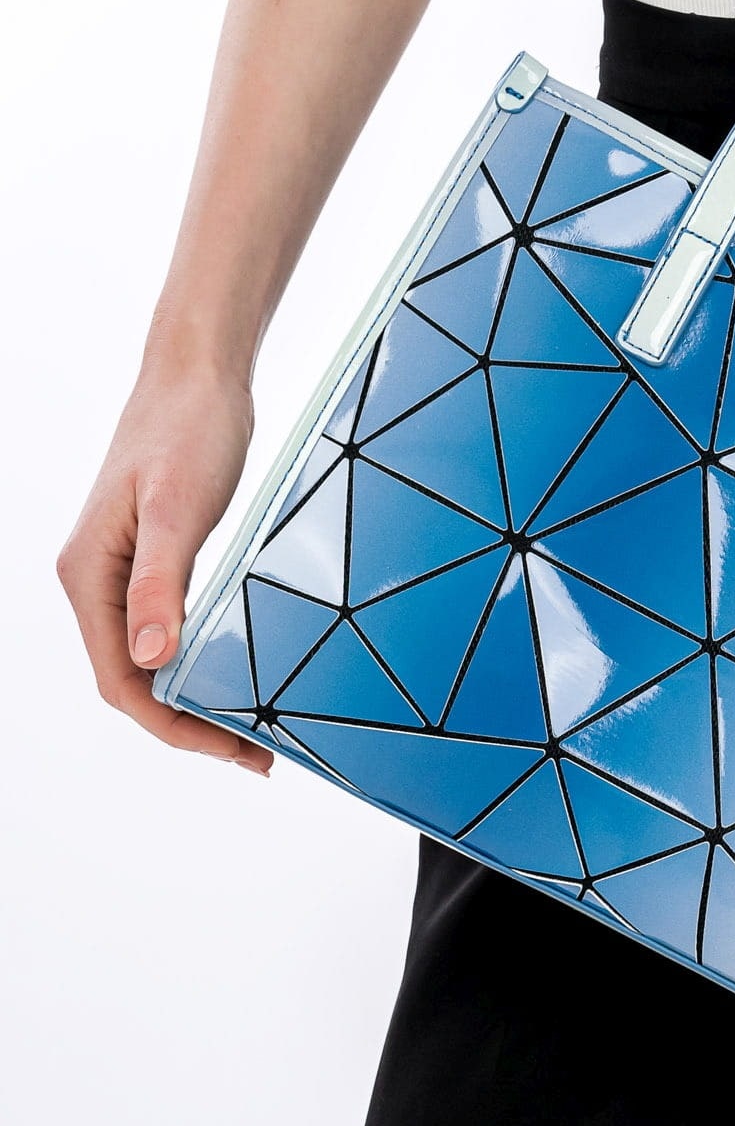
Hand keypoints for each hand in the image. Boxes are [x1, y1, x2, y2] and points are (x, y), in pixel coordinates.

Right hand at [56, 362, 273, 775]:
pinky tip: (236, 672)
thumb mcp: (179, 507)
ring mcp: (124, 571)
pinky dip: (199, 661)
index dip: (170, 725)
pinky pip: (169, 629)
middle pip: (133, 680)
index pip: (120, 679)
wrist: (198, 373)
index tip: (228, 748)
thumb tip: (151, 660)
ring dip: (194, 699)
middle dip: (188, 724)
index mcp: (89, 575)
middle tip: (254, 752)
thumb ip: (161, 583)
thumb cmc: (186, 427)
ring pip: (151, 659)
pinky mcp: (156, 558)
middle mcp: (97, 580)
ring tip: (251, 729)